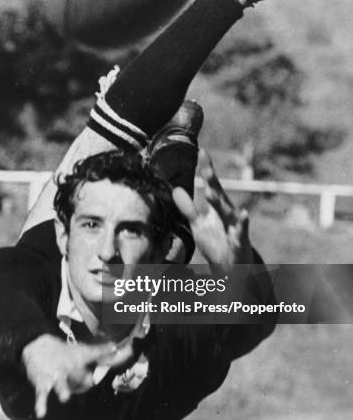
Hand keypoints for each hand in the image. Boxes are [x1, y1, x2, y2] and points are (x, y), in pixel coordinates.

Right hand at [22, 335, 132, 418]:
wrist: (36, 345)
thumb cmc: (65, 353)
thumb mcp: (82, 352)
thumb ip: (100, 353)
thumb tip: (117, 348)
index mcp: (79, 358)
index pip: (93, 353)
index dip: (104, 351)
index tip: (114, 348)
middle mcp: (68, 366)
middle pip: (76, 373)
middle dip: (82, 378)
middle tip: (90, 381)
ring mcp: (55, 375)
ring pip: (60, 383)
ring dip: (62, 390)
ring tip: (64, 397)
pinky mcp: (42, 382)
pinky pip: (42, 394)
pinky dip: (41, 404)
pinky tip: (41, 413)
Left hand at [172, 149, 253, 271]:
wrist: (232, 269)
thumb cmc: (217, 244)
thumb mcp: (199, 225)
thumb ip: (188, 208)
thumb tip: (176, 190)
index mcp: (217, 208)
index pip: (211, 185)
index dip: (205, 169)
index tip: (200, 150)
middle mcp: (227, 213)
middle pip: (218, 194)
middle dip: (212, 179)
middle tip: (204, 162)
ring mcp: (234, 227)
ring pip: (228, 211)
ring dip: (220, 201)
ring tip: (210, 190)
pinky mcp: (239, 242)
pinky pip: (242, 232)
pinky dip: (243, 224)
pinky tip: (244, 214)